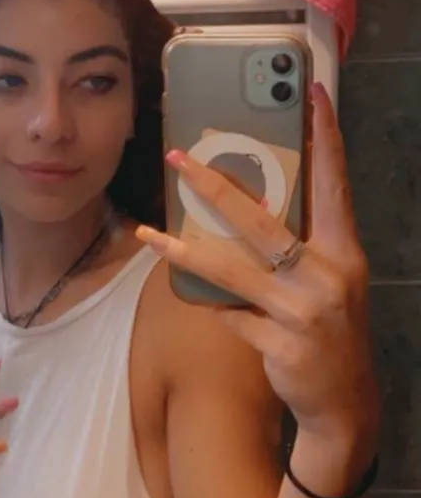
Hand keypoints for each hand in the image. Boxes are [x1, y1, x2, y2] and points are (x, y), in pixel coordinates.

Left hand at [136, 85, 380, 442]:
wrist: (346, 404)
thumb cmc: (331, 330)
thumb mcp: (329, 282)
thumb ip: (300, 247)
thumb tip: (245, 207)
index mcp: (344, 251)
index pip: (334, 183)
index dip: (327, 137)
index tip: (315, 94)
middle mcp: (328, 275)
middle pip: (261, 221)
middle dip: (215, 186)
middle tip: (179, 159)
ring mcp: (304, 312)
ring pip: (230, 270)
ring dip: (185, 252)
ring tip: (151, 234)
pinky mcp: (280, 345)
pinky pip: (232, 316)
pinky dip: (217, 309)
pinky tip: (206, 305)